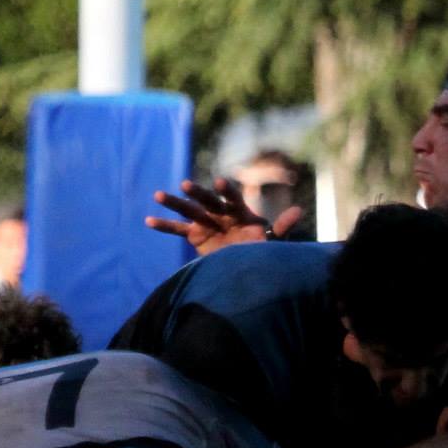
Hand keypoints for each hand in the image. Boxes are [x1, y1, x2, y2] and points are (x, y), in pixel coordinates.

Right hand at [144, 177, 300, 255]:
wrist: (247, 264)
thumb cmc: (260, 249)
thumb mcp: (272, 240)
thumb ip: (282, 226)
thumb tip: (299, 211)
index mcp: (239, 210)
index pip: (232, 197)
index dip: (226, 191)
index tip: (219, 183)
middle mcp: (220, 212)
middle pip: (207, 200)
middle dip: (197, 194)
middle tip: (186, 185)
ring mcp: (206, 221)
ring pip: (188, 210)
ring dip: (174, 203)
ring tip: (158, 195)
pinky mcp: (194, 234)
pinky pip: (177, 229)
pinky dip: (164, 225)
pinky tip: (148, 220)